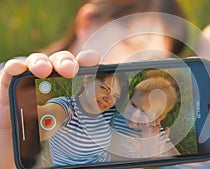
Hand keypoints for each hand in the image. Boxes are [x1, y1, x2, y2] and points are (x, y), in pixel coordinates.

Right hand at [0, 50, 99, 168]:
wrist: (19, 163)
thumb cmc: (50, 155)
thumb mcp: (79, 151)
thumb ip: (103, 155)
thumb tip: (134, 166)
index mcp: (72, 97)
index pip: (83, 73)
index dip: (89, 63)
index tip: (96, 62)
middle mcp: (52, 88)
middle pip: (61, 65)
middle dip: (67, 62)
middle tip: (71, 70)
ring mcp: (30, 88)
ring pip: (38, 64)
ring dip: (42, 62)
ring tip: (45, 70)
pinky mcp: (7, 93)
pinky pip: (9, 74)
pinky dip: (15, 67)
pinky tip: (20, 69)